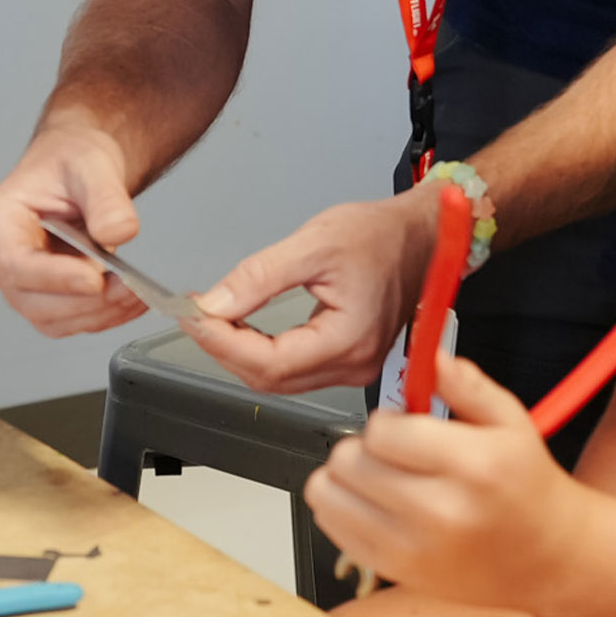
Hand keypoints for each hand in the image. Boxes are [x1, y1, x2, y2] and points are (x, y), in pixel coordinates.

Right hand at [0, 120, 147, 335]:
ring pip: (54, 320)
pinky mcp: (48, 297)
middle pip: (33, 301)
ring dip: (99, 314)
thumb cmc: (70, 159)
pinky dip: (104, 317)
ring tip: (138, 293)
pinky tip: (132, 299)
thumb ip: (105, 198)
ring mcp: (23, 283)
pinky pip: (72, 321)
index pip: (16, 263)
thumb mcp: (91, 164)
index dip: (55, 277)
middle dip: (85, 301)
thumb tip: (118, 232)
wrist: (79, 168)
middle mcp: (3, 258)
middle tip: (129, 288)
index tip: (95, 278)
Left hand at [182, 190, 434, 392]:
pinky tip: (242, 329)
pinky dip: (261, 353)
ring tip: (211, 319)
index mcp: (349, 339)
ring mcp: (353, 367)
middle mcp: (353, 365)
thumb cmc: (382, 236)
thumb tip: (214, 304)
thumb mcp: (313, 244)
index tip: (193, 316)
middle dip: (224, 348)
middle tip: (194, 315)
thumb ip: (259, 277)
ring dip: (239, 353)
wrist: (422, 236)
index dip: (222, 342)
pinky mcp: (348, 360)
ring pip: (278, 380)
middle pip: (269, 378)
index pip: (268, 361)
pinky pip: (294, 371)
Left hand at [303, 354, 588, 610]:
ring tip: (380, 478)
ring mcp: (413, 549)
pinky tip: (376, 505)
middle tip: (393, 453)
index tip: (405, 426)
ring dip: (346, 478)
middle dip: (364, 447)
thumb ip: (467, 384)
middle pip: (349, 462)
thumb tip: (430, 356)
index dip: (388, 420)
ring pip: (328, 495)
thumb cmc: (527, 487)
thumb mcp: (512, 422)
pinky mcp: (395, 572)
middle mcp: (439, 512)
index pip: (383, 430)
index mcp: (471, 466)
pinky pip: (332, 529)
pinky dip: (343, 510)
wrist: (547, 557)